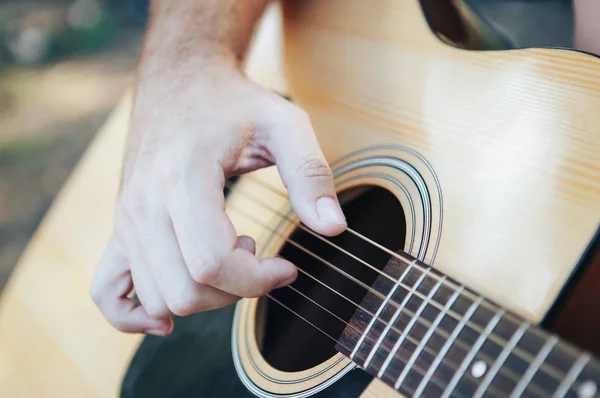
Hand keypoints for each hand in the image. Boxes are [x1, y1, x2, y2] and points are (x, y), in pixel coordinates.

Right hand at [90, 63, 346, 335]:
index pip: (212, 264)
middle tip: (258, 255)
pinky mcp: (119, 228)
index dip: (258, 280)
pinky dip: (135, 315)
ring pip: (158, 298)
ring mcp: (125, 219)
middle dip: (236, 291)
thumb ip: (311, 174)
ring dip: (203, 295)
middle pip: (185, 291)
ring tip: (226, 254)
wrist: (180, 82)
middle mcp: (143, 204)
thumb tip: (334, 228)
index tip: (287, 267)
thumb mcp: (284, 124)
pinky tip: (169, 313)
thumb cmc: (234, 103)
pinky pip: (107, 293)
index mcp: (182, 178)